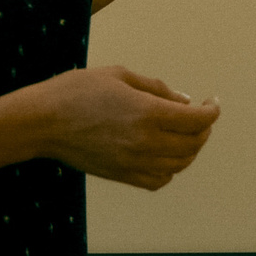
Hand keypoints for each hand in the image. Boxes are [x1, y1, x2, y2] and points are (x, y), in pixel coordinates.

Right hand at [22, 65, 219, 190]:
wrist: (42, 122)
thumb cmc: (77, 90)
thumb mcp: (120, 75)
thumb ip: (157, 88)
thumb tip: (184, 100)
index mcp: (147, 113)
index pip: (197, 120)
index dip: (212, 111)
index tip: (212, 102)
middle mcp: (145, 142)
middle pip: (193, 143)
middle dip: (204, 129)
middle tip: (201, 116)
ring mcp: (133, 163)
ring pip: (180, 164)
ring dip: (190, 149)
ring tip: (186, 133)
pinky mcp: (121, 175)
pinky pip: (159, 180)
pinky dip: (171, 169)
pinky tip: (166, 154)